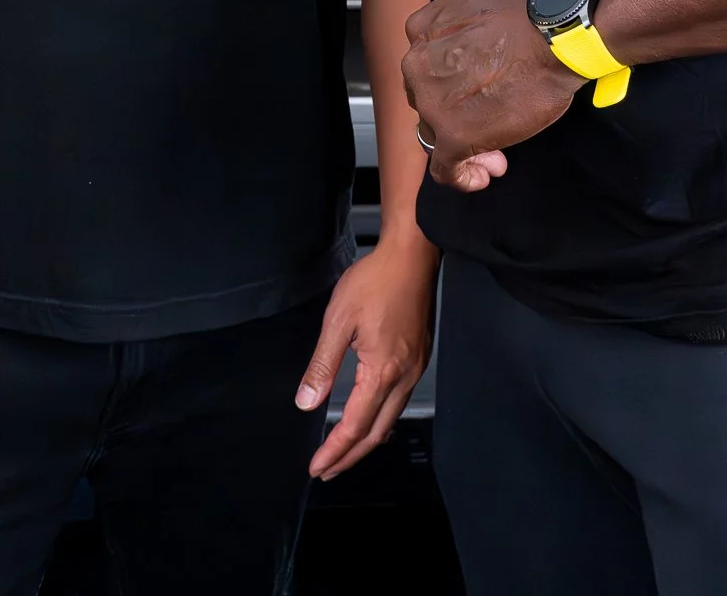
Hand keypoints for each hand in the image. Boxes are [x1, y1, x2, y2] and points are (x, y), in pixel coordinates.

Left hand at [294, 234, 437, 479]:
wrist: (412, 255)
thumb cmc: (375, 281)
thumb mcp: (338, 320)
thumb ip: (322, 365)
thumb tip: (306, 403)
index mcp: (382, 371)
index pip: (355, 425)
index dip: (334, 450)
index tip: (317, 467)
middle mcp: (404, 376)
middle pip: (376, 432)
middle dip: (350, 456)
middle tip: (328, 470)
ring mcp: (415, 368)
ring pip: (391, 419)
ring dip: (366, 441)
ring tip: (345, 452)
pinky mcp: (419, 357)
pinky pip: (400, 401)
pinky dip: (382, 420)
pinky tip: (370, 418)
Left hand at [402, 0, 581, 192]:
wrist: (558, 34)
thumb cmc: (533, 2)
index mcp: (423, 28)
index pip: (425, 64)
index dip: (451, 79)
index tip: (478, 87)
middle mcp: (418, 64)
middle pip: (428, 99)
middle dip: (457, 112)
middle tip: (494, 121)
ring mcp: (433, 102)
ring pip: (436, 134)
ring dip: (465, 145)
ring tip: (498, 150)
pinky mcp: (454, 136)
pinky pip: (445, 167)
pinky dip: (461, 176)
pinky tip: (484, 173)